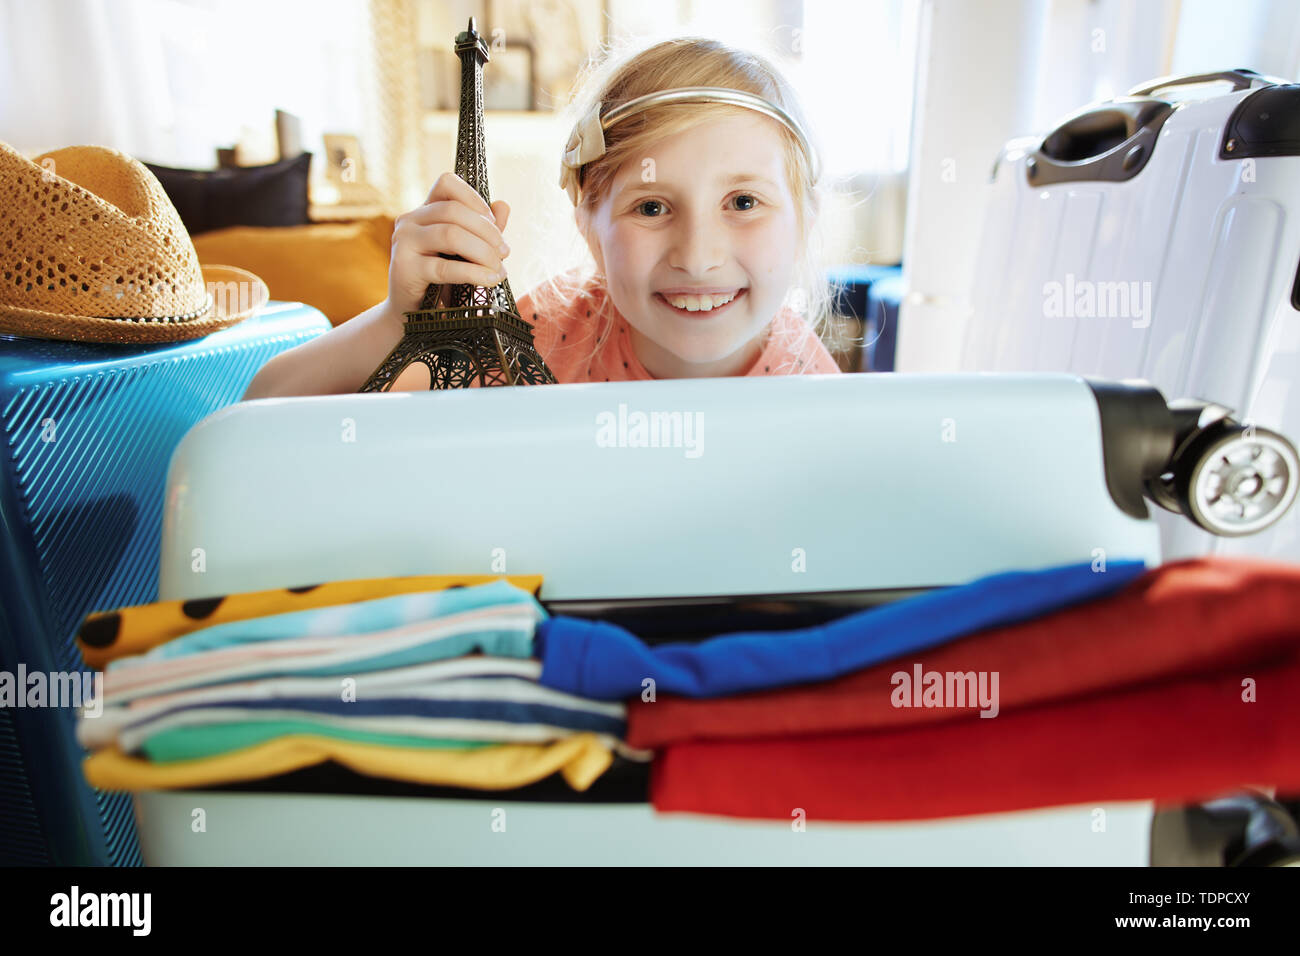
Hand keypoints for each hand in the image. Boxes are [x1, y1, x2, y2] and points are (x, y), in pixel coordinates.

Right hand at [385, 172, 510, 313]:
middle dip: (487, 232)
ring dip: (483, 252)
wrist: (413, 316)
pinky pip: (444, 267)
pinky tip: (491, 279)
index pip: (447, 183)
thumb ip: (483, 230)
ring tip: (499, 268)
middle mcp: (410, 221)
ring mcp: (403, 242)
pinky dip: (474, 273)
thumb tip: (503, 205)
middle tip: (504, 252)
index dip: (474, 198)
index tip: (494, 224)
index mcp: (424, 211)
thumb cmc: (441, 281)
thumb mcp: (465, 252)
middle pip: (454, 210)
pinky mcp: (404, 268)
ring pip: (450, 234)